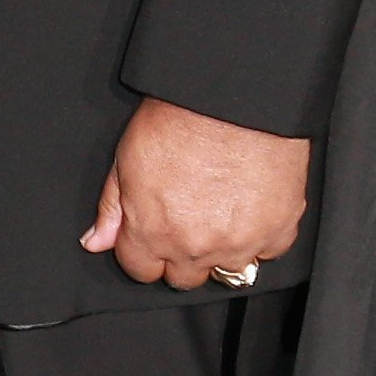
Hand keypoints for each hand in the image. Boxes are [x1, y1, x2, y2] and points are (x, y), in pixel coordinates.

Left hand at [83, 98, 307, 288]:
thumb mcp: (126, 158)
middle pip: (184, 277)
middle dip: (183, 254)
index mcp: (152, 233)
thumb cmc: (179, 118)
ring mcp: (239, 244)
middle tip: (191, 218)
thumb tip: (97, 241)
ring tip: (223, 210)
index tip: (156, 232)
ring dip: (223, 248)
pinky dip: (262, 235)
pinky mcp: (278, 231)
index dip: (146, 250)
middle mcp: (194, 248)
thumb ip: (112, 208)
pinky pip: (269, 251)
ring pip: (229, 270)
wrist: (234, 98)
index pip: (141, 270)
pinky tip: (252, 206)